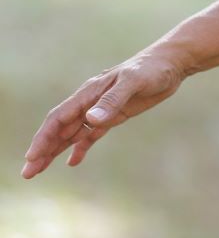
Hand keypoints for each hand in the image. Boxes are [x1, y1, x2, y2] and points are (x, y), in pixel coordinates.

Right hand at [21, 47, 188, 178]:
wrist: (170, 63)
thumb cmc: (152, 69)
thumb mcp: (134, 82)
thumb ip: (112, 101)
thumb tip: (89, 120)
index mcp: (89, 93)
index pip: (59, 118)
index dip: (44, 138)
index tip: (33, 157)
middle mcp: (90, 102)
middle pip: (60, 129)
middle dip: (43, 149)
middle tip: (28, 173)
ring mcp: (101, 109)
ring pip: (71, 133)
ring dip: (55, 151)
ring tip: (38, 170)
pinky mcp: (114, 114)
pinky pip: (91, 134)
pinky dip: (80, 147)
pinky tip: (72, 162)